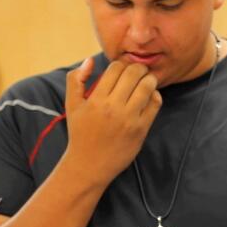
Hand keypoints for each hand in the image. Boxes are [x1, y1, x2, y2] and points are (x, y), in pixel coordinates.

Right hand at [64, 58, 161, 186]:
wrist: (88, 165)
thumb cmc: (80, 133)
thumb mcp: (71, 105)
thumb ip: (75, 79)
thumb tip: (90, 60)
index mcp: (96, 99)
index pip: (116, 68)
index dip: (121, 63)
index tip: (122, 68)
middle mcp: (113, 108)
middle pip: (134, 73)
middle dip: (138, 68)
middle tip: (137, 71)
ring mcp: (129, 119)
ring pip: (147, 86)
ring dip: (149, 79)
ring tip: (145, 81)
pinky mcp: (140, 130)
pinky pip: (155, 104)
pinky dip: (154, 95)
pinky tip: (148, 96)